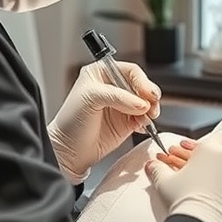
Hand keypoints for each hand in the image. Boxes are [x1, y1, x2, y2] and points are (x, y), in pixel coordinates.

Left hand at [48, 61, 160, 181]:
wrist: (70, 150)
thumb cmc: (71, 121)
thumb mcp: (90, 99)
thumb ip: (117, 96)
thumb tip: (141, 103)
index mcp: (102, 73)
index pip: (130, 71)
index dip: (142, 81)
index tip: (148, 94)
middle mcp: (113, 87)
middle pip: (141, 85)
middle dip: (149, 96)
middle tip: (151, 106)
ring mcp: (122, 105)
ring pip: (146, 102)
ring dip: (150, 110)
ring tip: (145, 118)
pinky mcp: (127, 121)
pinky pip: (145, 118)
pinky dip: (147, 122)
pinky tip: (141, 126)